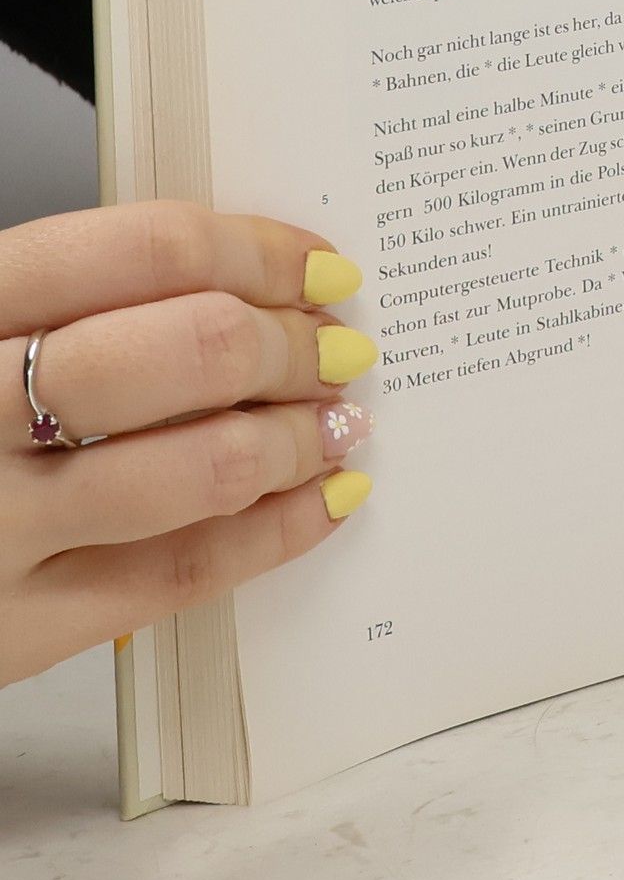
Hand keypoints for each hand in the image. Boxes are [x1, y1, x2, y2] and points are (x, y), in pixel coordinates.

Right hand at [0, 203, 376, 685]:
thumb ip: (80, 305)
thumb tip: (251, 287)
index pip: (141, 250)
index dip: (257, 252)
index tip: (318, 265)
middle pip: (189, 351)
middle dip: (290, 346)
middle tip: (336, 348)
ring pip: (202, 467)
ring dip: (297, 437)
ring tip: (336, 421)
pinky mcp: (16, 629)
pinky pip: (183, 573)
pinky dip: (279, 530)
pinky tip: (325, 498)